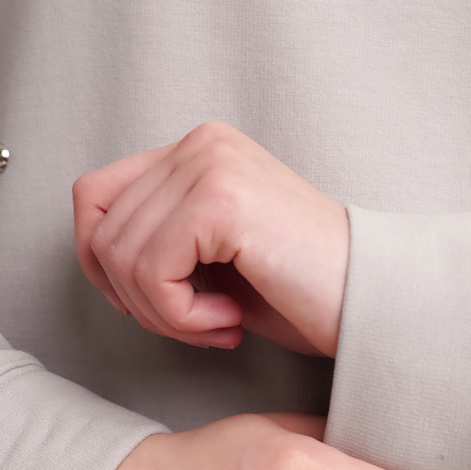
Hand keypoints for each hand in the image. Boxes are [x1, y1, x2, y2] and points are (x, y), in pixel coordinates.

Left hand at [73, 123, 349, 355]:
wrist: (376, 304)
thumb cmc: (306, 293)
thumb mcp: (215, 259)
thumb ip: (161, 241)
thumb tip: (101, 261)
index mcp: (199, 152)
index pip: (94, 197)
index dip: (104, 264)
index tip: (155, 306)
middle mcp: (201, 145)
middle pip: (99, 231)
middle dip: (138, 300)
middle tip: (198, 325)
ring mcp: (210, 165)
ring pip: (119, 256)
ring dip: (165, 315)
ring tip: (219, 325)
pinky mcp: (221, 200)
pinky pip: (152, 273)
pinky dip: (182, 316)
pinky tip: (231, 320)